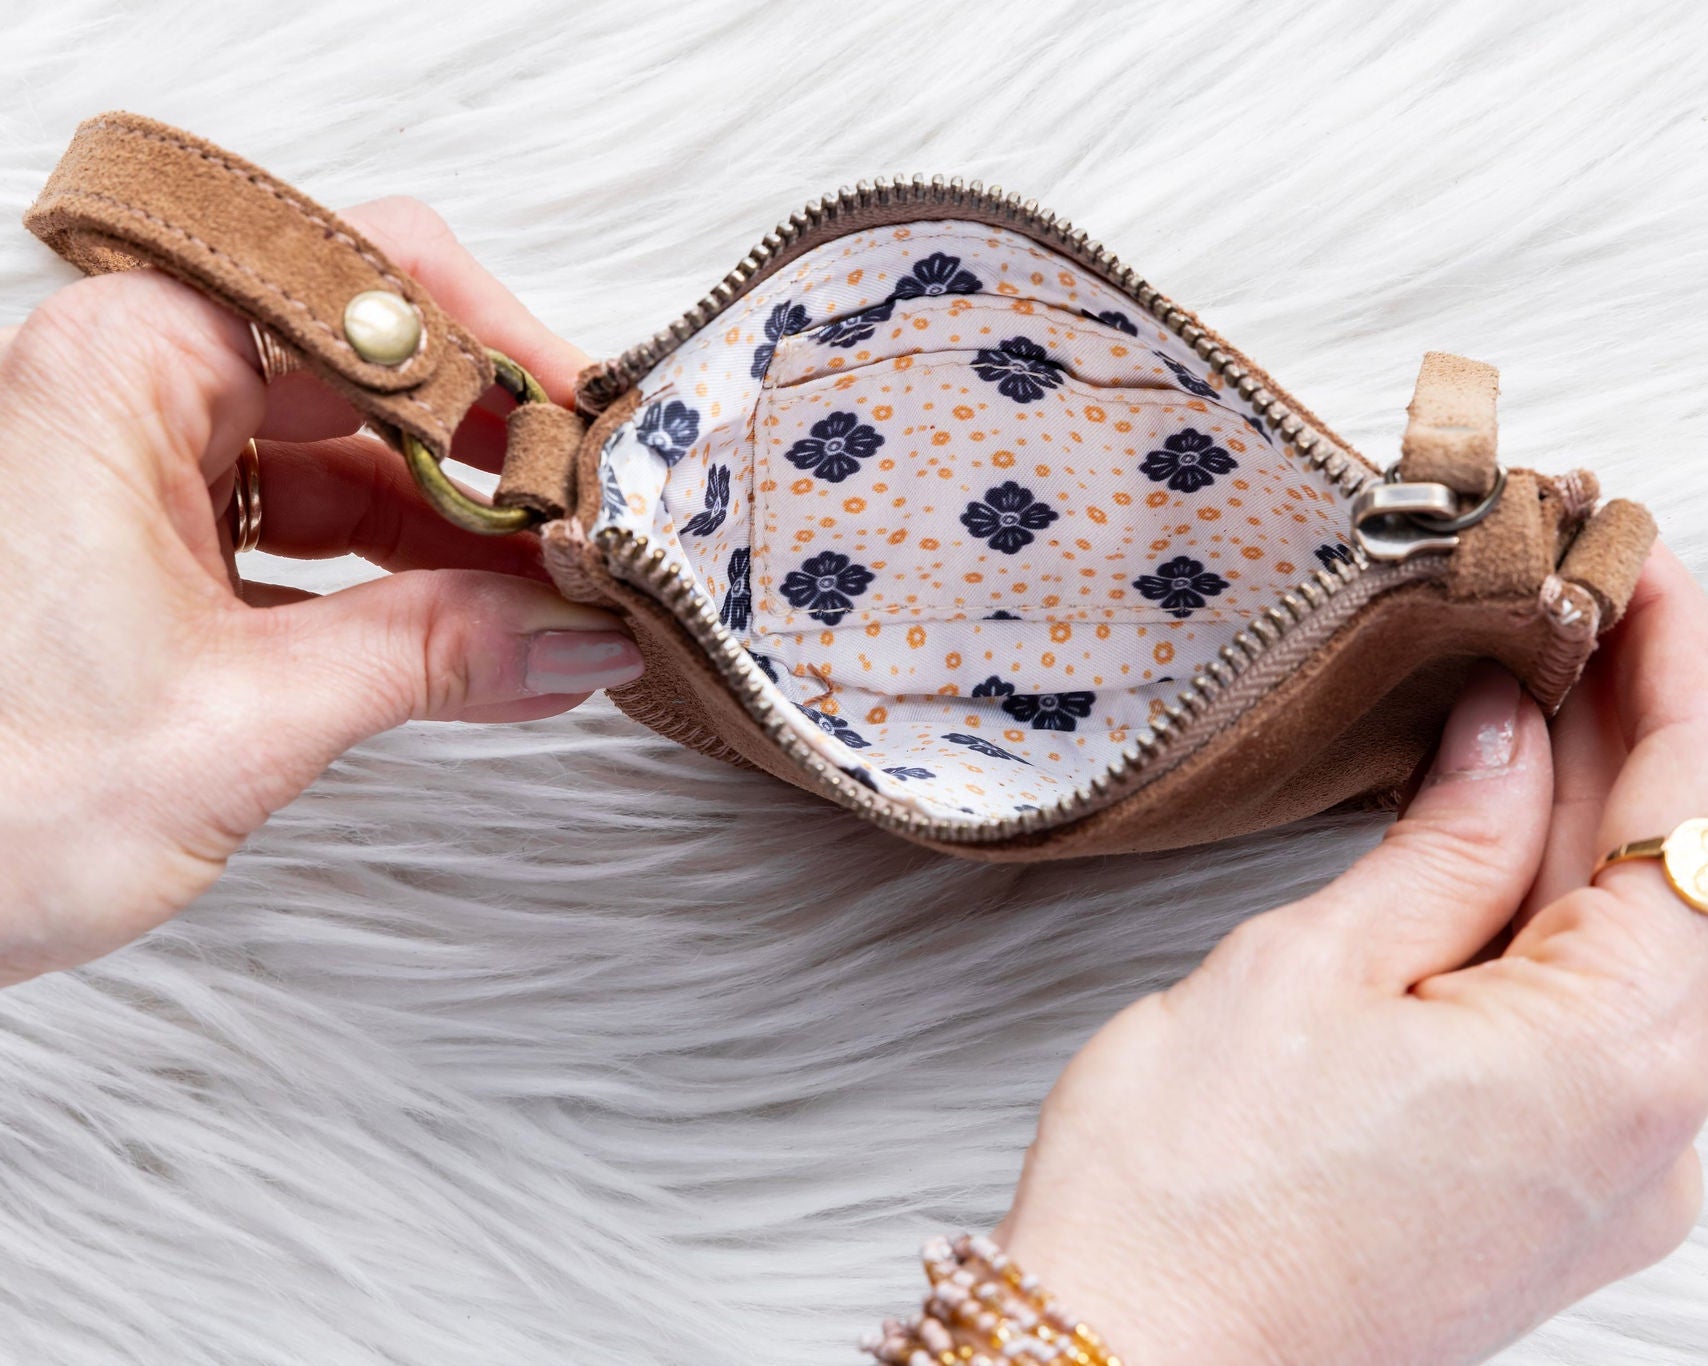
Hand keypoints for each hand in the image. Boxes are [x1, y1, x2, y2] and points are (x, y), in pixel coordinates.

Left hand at [0, 198, 640, 986]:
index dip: (504, 357)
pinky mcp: (145, 557)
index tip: (595, 440)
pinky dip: (392, 590)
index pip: (369, 292)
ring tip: (558, 603)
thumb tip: (576, 634)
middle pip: (368, 376)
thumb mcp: (241, 718)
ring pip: (344, 465)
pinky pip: (302, 541)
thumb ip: (434, 659)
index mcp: (122, 370)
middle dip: (494, 461)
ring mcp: (134, 479)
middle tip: (596, 530)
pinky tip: (480, 644)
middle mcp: (124, 396)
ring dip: (456, 540)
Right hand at [997, 545, 1707, 1363]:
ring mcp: (1614, 1178)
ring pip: (1639, 951)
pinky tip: (1504, 845)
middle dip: (1632, 736)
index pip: (1688, 819)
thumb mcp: (1311, 968)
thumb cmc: (1195, 1190)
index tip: (1648, 567)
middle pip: (1681, 884)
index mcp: (1615, 1061)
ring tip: (1534, 701)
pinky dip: (1560, 918)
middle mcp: (1656, 1133)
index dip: (1677, 672)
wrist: (1132, 1363)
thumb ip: (1444, 844)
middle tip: (1579, 615)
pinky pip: (1599, 1022)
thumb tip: (1508, 732)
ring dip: (1592, 823)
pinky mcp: (1556, 1197)